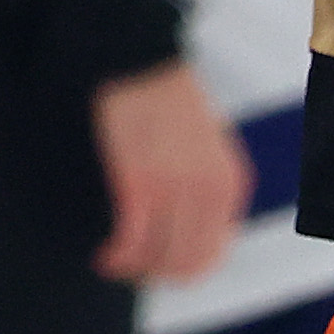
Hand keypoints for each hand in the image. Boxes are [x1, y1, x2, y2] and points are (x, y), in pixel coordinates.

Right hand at [90, 58, 250, 284]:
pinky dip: (115, 255)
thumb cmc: (169, 102)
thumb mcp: (209, 149)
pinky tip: (104, 252)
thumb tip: (189, 238)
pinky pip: (128, 241)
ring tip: (111, 259)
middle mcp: (208, 191)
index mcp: (230, 185)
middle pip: (183, 265)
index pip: (209, 256)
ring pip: (154, 259)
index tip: (153, 265)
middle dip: (152, 274)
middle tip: (128, 266)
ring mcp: (174, 188)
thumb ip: (206, 192)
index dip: (177, 270)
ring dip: (130, 268)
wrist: (141, 60)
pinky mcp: (138, 182)